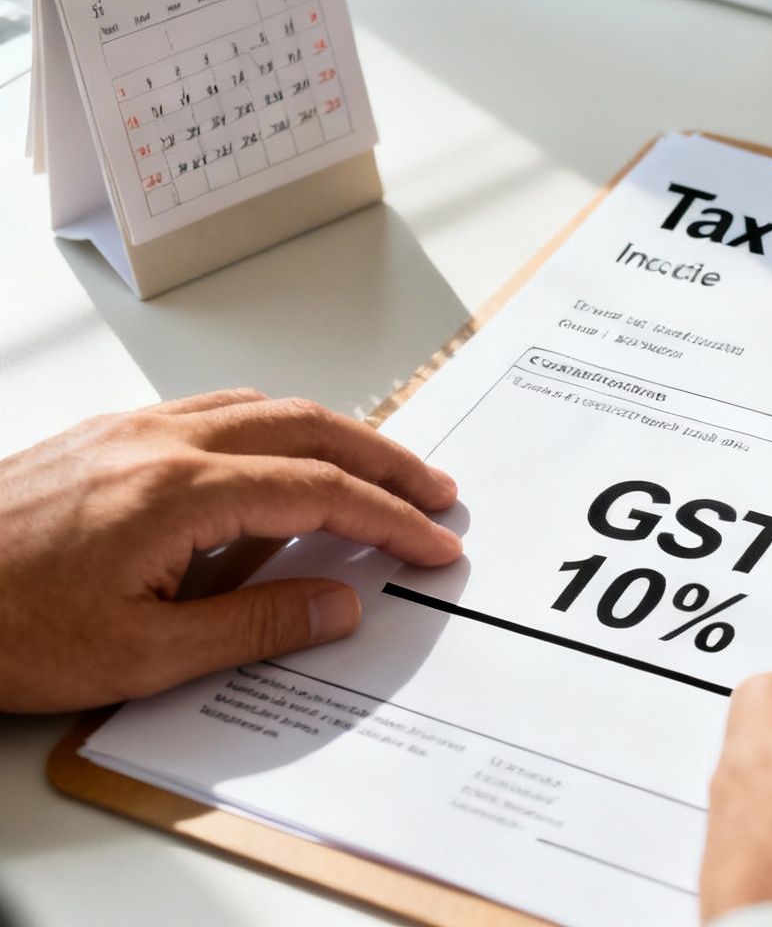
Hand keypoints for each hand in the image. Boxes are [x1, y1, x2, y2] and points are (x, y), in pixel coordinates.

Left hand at [0, 390, 461, 712]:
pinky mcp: (103, 438)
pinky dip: (274, 425)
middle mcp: (161, 443)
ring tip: (377, 469)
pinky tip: (278, 456)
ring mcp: (130, 431)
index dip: (390, 519)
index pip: (321, 492)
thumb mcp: (141, 655)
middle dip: (384, 459)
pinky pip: (214, 410)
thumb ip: (255, 624)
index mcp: (180, 492)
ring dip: (335, 434)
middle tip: (435, 492)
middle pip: (309, 428)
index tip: (433, 543)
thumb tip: (339, 603)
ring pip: (263, 408)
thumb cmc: (1, 626)